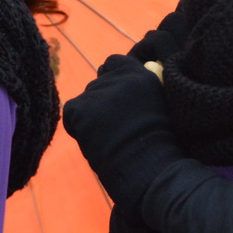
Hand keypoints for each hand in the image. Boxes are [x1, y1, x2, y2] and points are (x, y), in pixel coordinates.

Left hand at [63, 55, 184, 209]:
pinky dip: (78, 128)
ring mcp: (99, 91)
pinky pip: (71, 114)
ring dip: (90, 116)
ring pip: (85, 100)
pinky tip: (95, 143)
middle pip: (97, 83)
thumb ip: (142, 95)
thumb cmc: (160, 150)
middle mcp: (120, 77)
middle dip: (101, 102)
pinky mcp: (81, 108)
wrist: (152, 170)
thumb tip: (125, 96)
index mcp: (143, 75)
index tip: (118, 102)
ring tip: (108, 140)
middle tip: (112, 128)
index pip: (114, 63)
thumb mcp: (159, 109)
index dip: (112, 82)